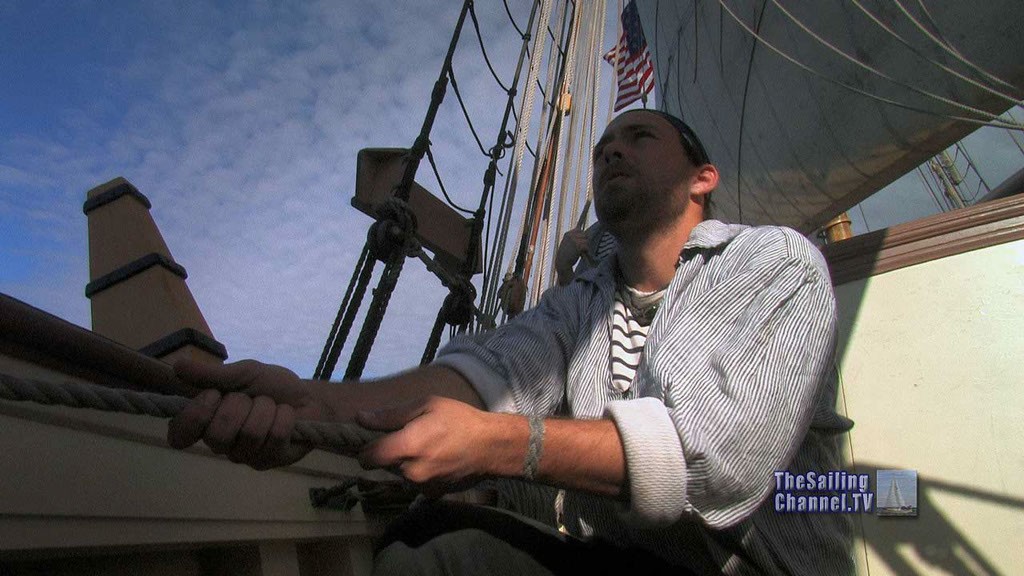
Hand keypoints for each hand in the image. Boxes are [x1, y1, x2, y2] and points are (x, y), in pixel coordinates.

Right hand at [167, 358, 332, 469]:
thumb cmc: (271, 386)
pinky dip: (284, 416)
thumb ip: (212, 374)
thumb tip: (177, 366)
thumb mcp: (243, 373)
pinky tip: (287, 416)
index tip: (212, 395)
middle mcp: (222, 445)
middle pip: (217, 434)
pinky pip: (275, 436)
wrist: (308, 396)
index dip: (193, 417)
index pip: (179, 435)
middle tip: (250, 398)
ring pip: (249, 434)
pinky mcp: (271, 461)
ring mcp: (246, 456)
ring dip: (265, 409)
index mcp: (208, 422)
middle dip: (239, 405)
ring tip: (271, 406)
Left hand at [357, 396, 516, 496]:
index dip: (366, 448)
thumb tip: (360, 418)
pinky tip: (437, 460)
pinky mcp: (433, 494)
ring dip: (406, 464)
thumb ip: (391, 416)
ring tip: (427, 448)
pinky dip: (421, 473)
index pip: (366, 458)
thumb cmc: (459, 419)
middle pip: (384, 466)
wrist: (492, 446)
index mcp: (406, 447)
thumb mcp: (427, 405)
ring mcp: (422, 486)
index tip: (376, 439)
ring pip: (400, 475)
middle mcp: (410, 471)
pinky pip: (416, 483)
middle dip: (391, 453)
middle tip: (410, 438)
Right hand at [555, 228, 590, 283]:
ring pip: (586, 240)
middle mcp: (570, 235)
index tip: (580, 243)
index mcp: (568, 234)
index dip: (582, 236)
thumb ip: (573, 237)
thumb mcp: (567, 243)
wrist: (562, 263)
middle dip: (585, 241)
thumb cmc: (565, 254)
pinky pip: (586, 246)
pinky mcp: (577, 246)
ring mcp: (574, 240)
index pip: (580, 230)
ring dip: (585, 247)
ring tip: (580, 252)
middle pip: (584, 235)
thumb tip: (581, 227)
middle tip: (580, 249)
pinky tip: (581, 254)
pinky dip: (586, 251)